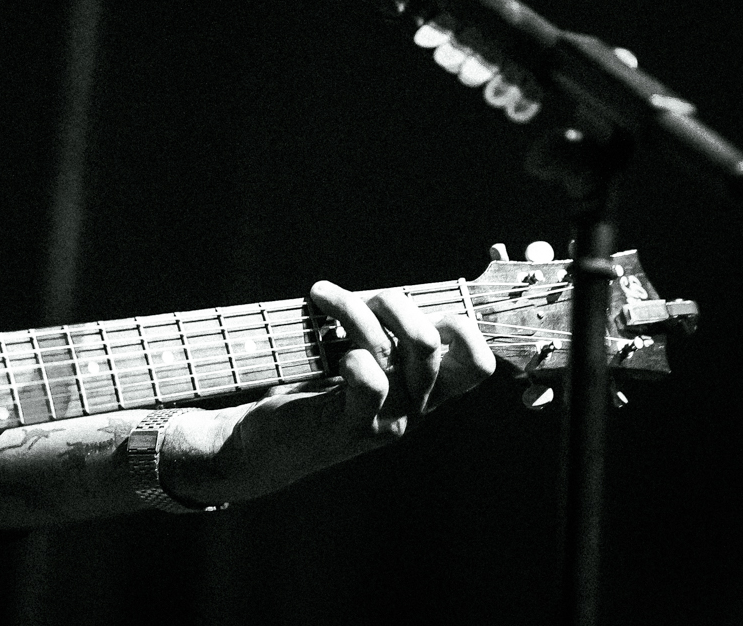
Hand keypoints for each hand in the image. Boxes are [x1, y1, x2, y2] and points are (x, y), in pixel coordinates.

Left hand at [163, 281, 495, 504]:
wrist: (264, 445)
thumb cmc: (311, 390)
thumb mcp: (358, 359)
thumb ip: (383, 335)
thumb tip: (391, 296)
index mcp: (423, 389)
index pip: (478, 365)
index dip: (464, 328)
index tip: (423, 306)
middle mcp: (413, 407)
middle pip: (430, 342)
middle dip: (394, 303)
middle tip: (362, 299)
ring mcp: (386, 420)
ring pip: (390, 349)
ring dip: (352, 309)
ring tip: (323, 296)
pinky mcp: (352, 426)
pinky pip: (369, 381)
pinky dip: (350, 354)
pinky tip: (330, 352)